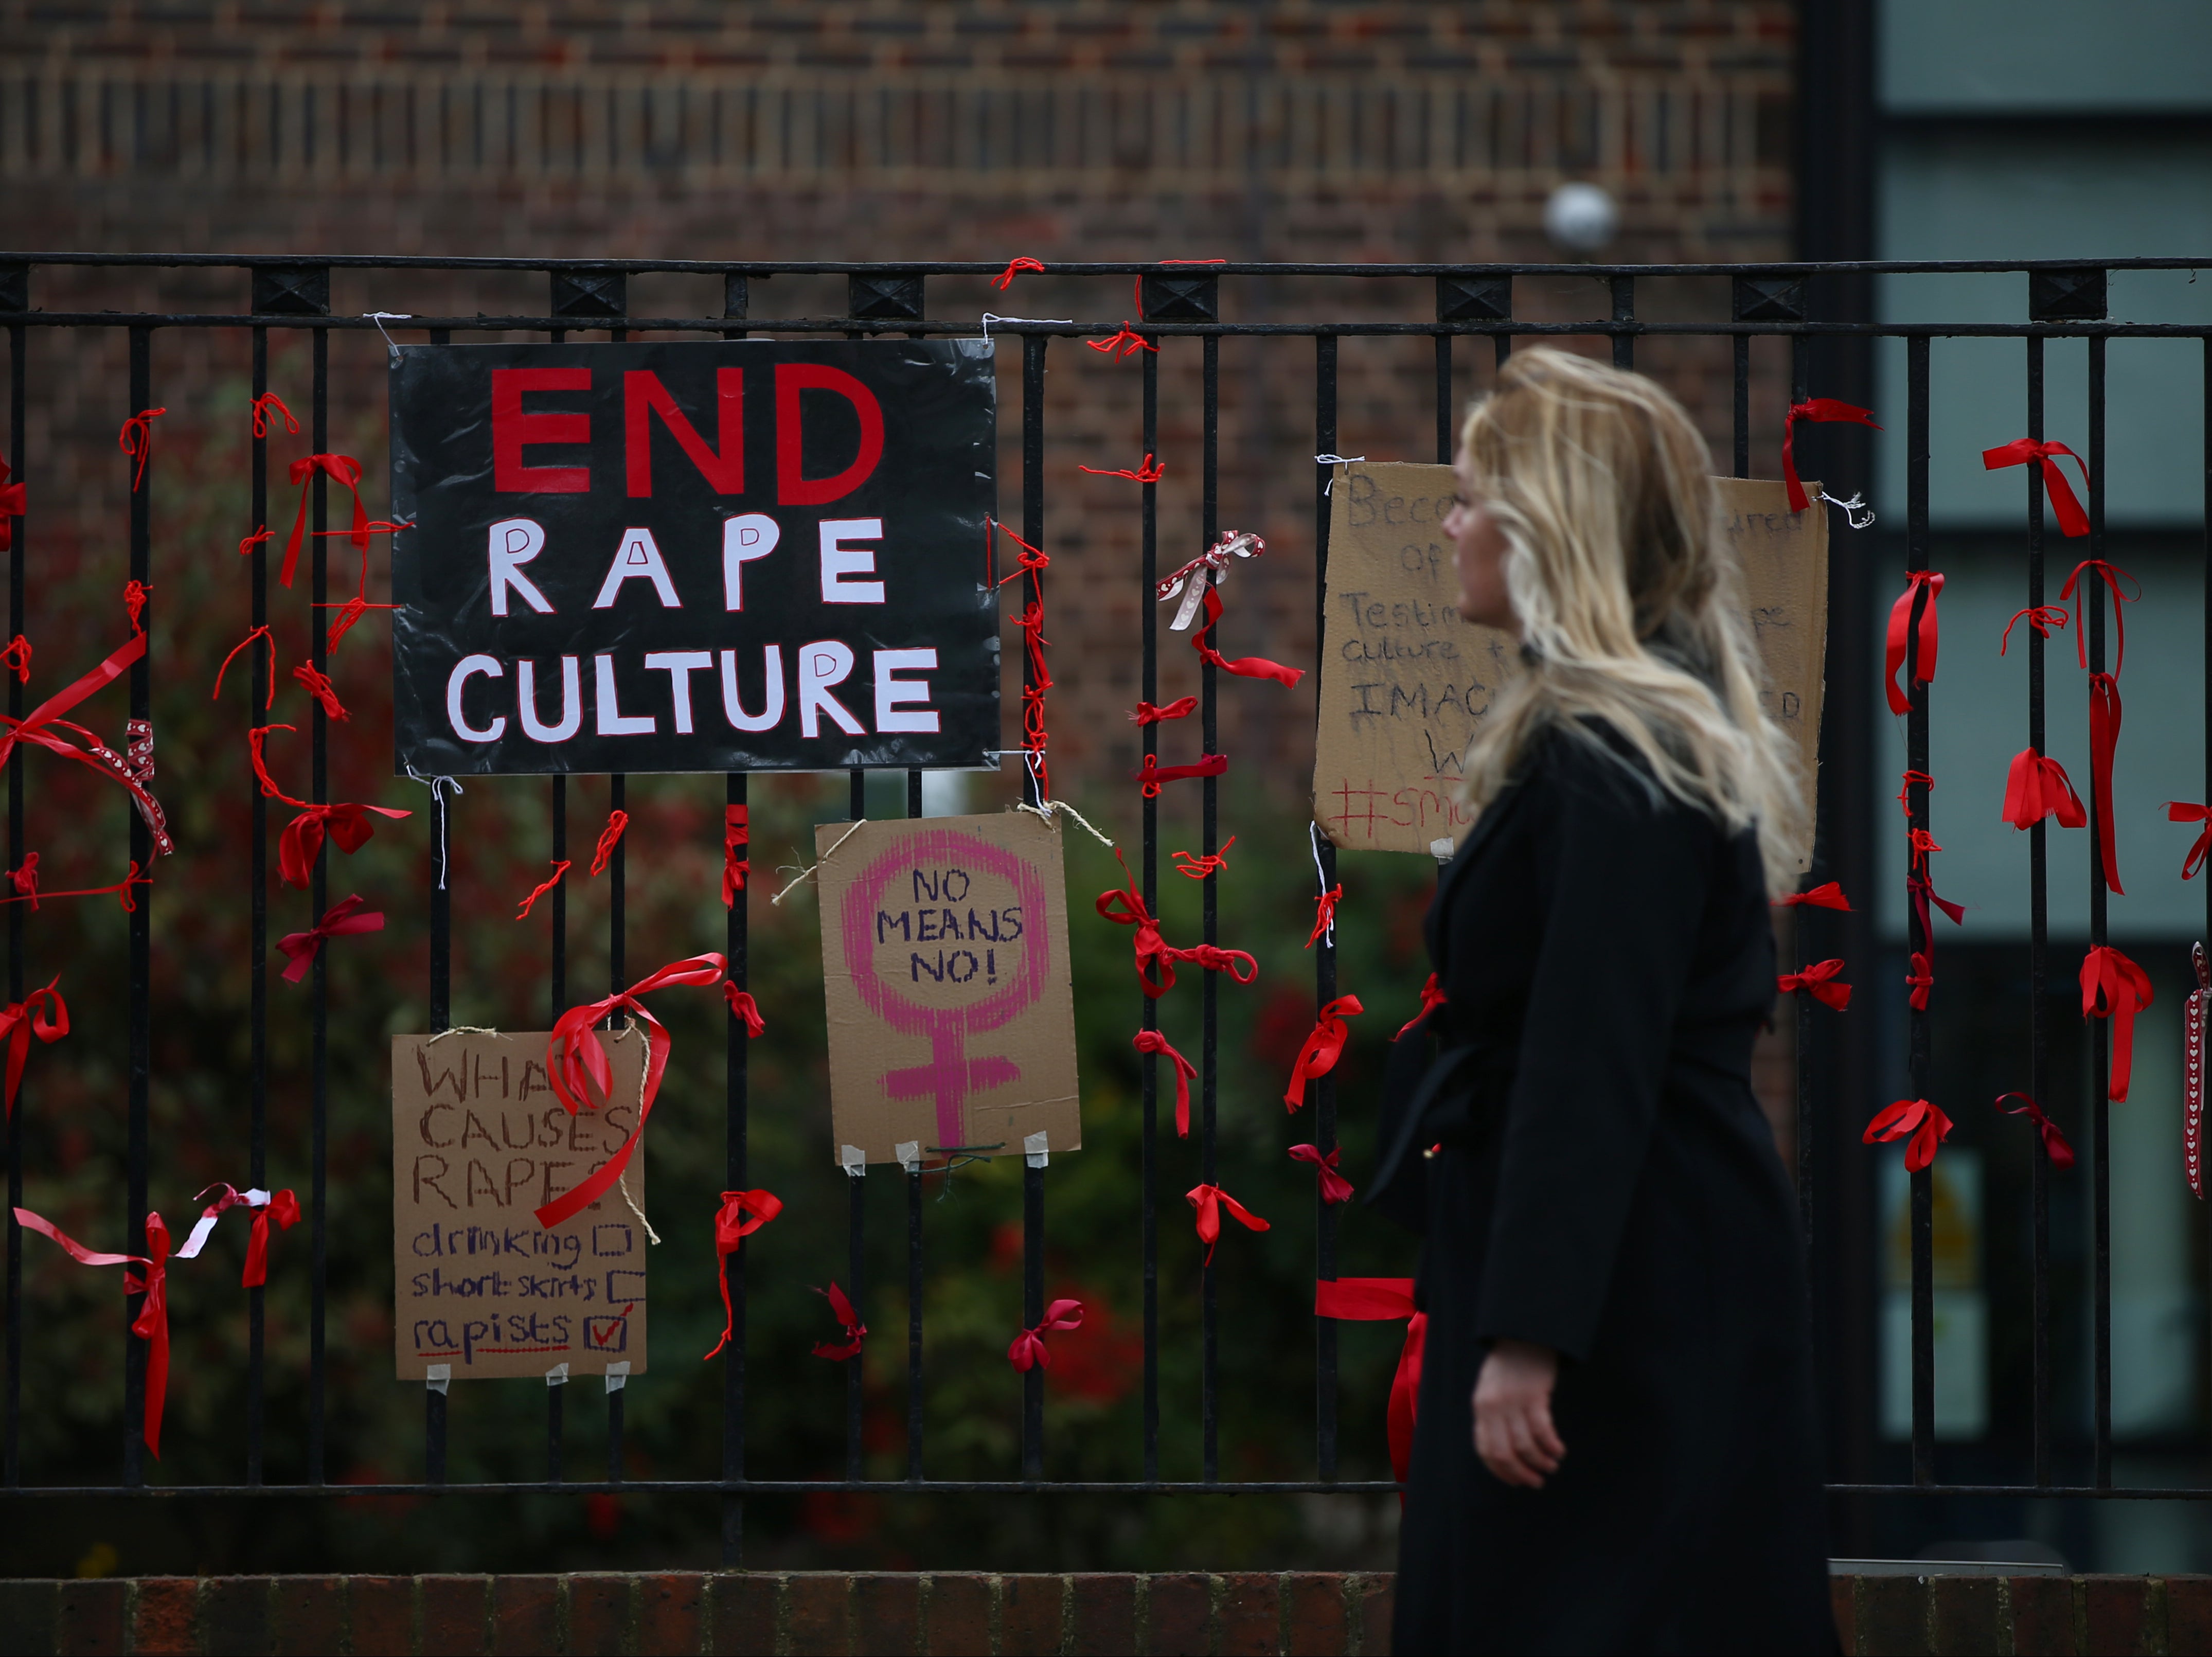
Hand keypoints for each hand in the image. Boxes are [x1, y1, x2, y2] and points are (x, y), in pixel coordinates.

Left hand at [1472, 1337, 1563, 1488]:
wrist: (1522, 1334)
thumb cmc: (1508, 1365)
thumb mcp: (1490, 1390)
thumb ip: (1493, 1416)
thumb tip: (1504, 1450)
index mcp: (1481, 1408)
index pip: (1485, 1450)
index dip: (1501, 1471)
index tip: (1516, 1481)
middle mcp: (1493, 1407)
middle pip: (1504, 1453)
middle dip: (1521, 1473)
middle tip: (1536, 1482)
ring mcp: (1512, 1401)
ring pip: (1525, 1446)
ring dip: (1540, 1462)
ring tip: (1551, 1466)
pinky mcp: (1534, 1395)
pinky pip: (1542, 1430)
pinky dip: (1551, 1445)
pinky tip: (1559, 1451)